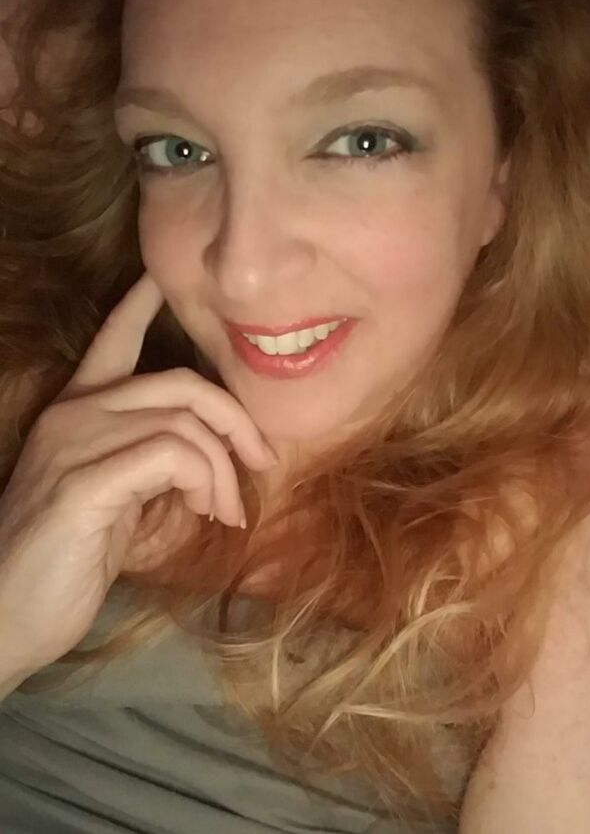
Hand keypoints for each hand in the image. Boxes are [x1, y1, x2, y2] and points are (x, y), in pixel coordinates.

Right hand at [0, 272, 275, 678]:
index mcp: (78, 412)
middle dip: (236, 420)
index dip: (140, 306)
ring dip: (223, 468)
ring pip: (184, 422)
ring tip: (227, 509)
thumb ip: (155, 466)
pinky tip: (206, 512)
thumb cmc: (67, 560)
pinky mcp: (84, 481)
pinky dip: (205, 480)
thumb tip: (213, 460)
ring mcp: (75, 443)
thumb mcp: (120, 500)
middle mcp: (74, 414)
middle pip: (181, 383)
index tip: (162, 277)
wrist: (6, 615)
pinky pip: (171, 455)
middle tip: (262, 462)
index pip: (113, 341)